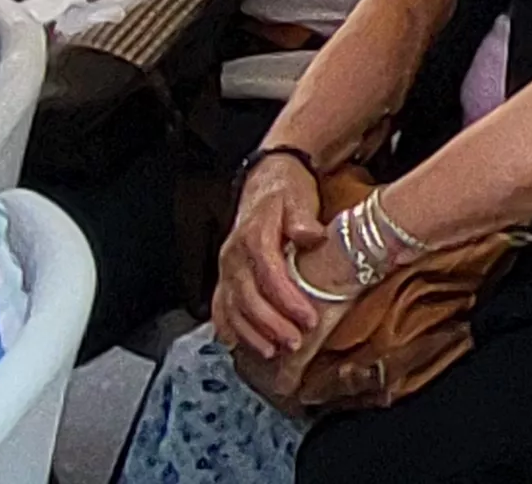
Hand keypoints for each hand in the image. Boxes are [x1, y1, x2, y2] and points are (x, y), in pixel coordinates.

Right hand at [211, 156, 334, 358]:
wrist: (267, 180)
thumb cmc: (287, 191)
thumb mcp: (299, 196)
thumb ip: (303, 218)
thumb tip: (310, 234)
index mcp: (254, 237)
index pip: (269, 275)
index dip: (287, 300)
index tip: (308, 319)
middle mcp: (233, 256)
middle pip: (248, 298)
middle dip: (271, 325)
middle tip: (295, 342)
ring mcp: (226, 268)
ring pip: (231, 307)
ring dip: (252, 333)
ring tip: (274, 351)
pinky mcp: (226, 276)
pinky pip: (220, 307)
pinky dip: (229, 328)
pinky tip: (240, 345)